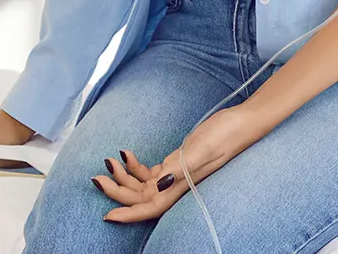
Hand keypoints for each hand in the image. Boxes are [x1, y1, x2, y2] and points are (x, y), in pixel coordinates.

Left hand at [93, 105, 260, 223]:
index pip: (151, 207)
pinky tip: (126, 153)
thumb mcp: (202, 149)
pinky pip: (151, 171)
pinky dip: (135, 165)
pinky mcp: (177, 162)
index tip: (107, 215)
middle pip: (141, 197)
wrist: (241, 122)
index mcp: (182, 185)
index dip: (129, 213)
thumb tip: (158, 185)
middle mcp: (177, 184)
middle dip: (118, 191)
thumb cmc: (226, 135)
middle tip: (97, 176)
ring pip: (143, 185)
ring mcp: (176, 173)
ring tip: (108, 161)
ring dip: (124, 177)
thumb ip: (181, 168)